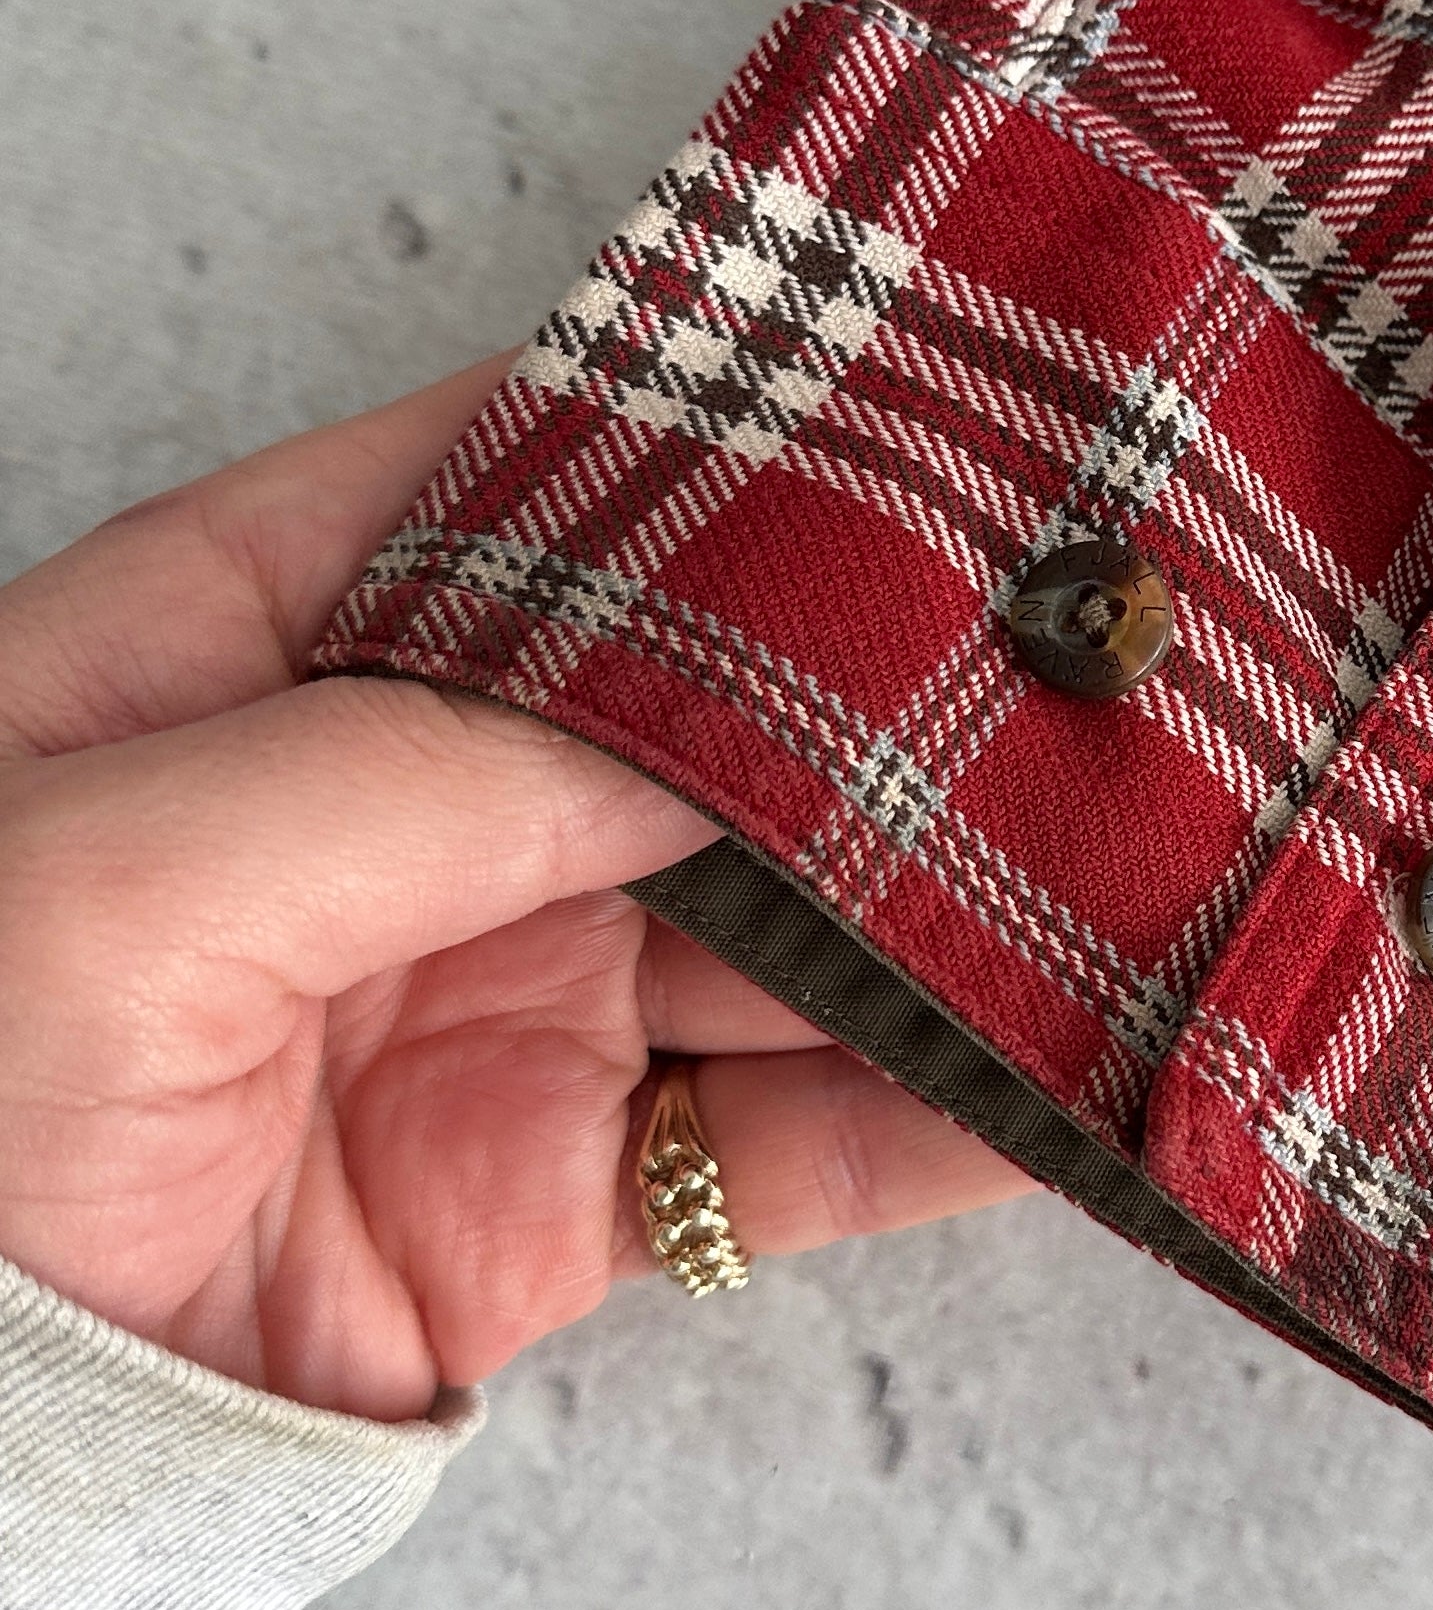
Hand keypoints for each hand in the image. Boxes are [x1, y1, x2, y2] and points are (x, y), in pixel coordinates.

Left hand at [0, 364, 1014, 1418]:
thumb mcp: (112, 887)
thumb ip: (410, 769)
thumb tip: (706, 701)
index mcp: (257, 650)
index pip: (524, 489)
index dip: (716, 449)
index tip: (916, 421)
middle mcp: (405, 804)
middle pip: (702, 715)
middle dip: (893, 690)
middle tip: (1092, 647)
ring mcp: (501, 995)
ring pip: (790, 922)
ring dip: (958, 900)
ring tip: (1143, 847)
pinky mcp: (567, 1188)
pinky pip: (794, 1138)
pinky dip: (945, 1116)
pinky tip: (1077, 1073)